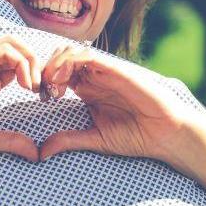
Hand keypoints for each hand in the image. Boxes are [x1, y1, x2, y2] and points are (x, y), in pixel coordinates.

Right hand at [0, 36, 41, 160]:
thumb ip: (9, 142)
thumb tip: (35, 154)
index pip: (20, 69)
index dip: (36, 78)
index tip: (45, 98)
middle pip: (20, 52)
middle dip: (38, 65)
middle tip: (44, 89)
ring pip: (13, 44)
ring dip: (31, 59)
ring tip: (34, 84)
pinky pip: (4, 50)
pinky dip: (21, 62)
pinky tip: (24, 83)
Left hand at [39, 45, 205, 165]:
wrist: (165, 134)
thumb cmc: (134, 136)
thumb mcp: (94, 139)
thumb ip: (68, 140)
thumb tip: (41, 153)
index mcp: (88, 89)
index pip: (58, 73)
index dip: (44, 80)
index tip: (40, 96)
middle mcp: (94, 76)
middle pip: (61, 58)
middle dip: (46, 69)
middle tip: (42, 88)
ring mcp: (105, 71)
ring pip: (72, 52)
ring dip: (56, 64)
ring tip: (52, 85)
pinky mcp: (116, 69)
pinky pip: (89, 56)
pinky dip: (72, 62)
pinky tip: (64, 81)